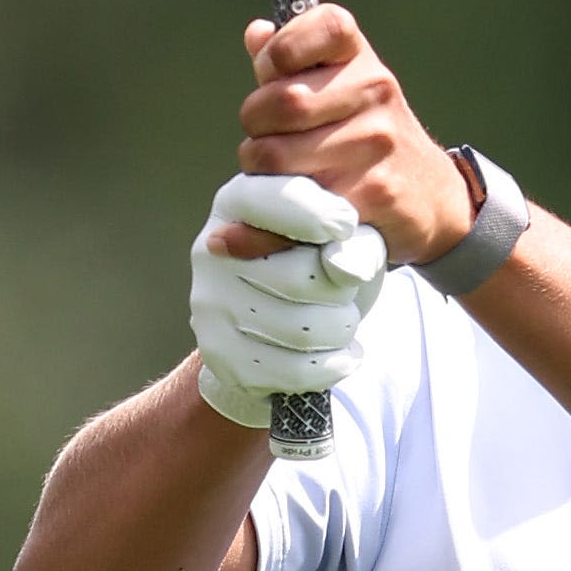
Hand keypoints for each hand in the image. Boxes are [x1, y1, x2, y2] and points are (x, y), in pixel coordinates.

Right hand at [189, 174, 388, 427]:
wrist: (282, 327)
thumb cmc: (323, 266)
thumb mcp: (351, 241)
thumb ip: (359, 243)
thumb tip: (343, 266)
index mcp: (242, 200)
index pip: (280, 200)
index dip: (320, 215)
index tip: (348, 223)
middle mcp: (214, 247)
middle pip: (304, 276)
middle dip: (344, 290)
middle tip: (344, 290)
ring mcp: (211, 302)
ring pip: (303, 329)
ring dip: (342, 330)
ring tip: (340, 321)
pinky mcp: (218, 352)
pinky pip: (292, 370)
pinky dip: (332, 366)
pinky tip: (339, 355)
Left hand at [225, 4, 472, 264]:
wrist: (431, 196)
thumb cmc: (368, 136)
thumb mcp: (341, 89)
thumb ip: (293, 62)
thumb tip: (257, 33)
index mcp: (361, 59)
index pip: (326, 26)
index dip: (283, 48)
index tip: (274, 75)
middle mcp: (375, 91)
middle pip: (281, 102)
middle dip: (255, 129)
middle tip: (267, 143)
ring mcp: (377, 143)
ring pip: (275, 158)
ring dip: (258, 177)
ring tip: (278, 181)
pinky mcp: (372, 193)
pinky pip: (293, 209)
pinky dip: (262, 226)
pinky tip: (260, 227)